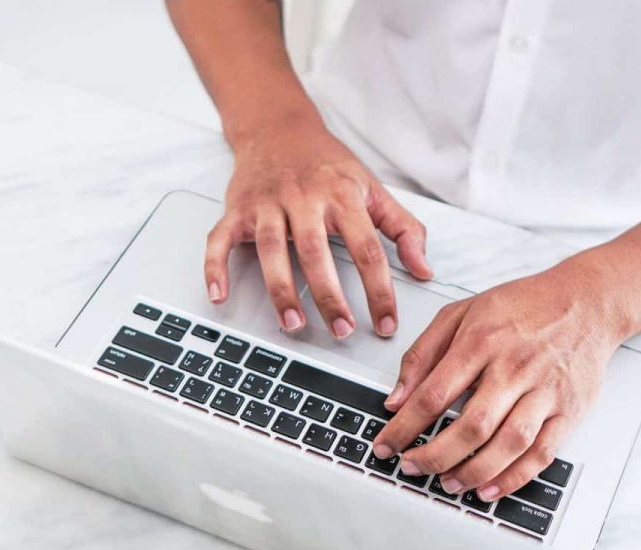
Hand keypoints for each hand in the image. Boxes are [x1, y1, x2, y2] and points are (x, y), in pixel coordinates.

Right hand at [205, 120, 430, 337]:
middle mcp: (304, 198)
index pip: (367, 249)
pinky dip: (215, 267)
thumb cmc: (328, 164)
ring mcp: (267, 204)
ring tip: (294, 325)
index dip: (379, 291)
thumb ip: (403, 229)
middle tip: (342, 331)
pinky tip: (219, 295)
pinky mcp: (238, 209)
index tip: (386, 324)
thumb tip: (424, 270)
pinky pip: (221, 240)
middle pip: (316, 253)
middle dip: (330, 297)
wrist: (279, 127)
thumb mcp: (372, 189)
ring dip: (281, 291)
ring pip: (272, 250)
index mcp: (342, 195)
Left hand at [373, 262, 623, 500]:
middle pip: (471, 426)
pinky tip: (488, 489)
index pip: (433, 395)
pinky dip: (513, 477)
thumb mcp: (460, 314)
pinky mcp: (568, 410)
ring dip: (473, 472)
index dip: (404, 427)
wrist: (586, 300)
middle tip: (412, 467)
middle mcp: (513, 368)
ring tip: (446, 483)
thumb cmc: (521, 307)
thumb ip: (422, 354)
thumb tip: (396, 398)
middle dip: (434, 455)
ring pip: (507, 444)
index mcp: (480, 342)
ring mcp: (544, 391)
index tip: (386, 446)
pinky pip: (541, 453)